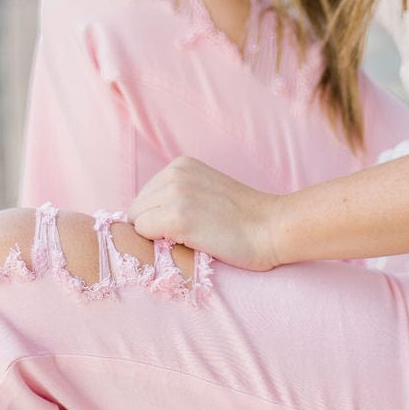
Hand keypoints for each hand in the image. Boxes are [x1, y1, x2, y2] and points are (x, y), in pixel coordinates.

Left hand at [127, 157, 283, 272]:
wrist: (272, 227)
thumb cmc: (244, 218)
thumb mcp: (205, 190)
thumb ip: (177, 194)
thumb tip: (141, 218)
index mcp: (181, 165)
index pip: (144, 196)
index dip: (157, 217)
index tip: (184, 227)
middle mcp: (174, 173)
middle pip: (136, 208)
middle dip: (153, 225)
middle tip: (188, 236)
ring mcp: (175, 194)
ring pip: (137, 222)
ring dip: (156, 236)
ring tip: (190, 239)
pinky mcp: (177, 217)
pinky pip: (143, 234)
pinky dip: (159, 244)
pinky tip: (189, 243)